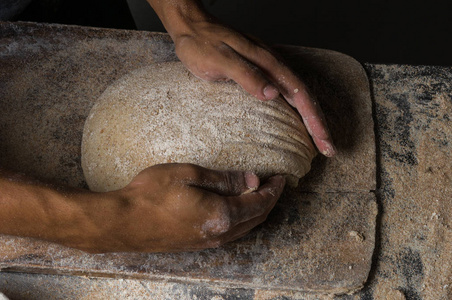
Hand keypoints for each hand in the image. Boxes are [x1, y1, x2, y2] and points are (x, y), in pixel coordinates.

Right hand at [97, 164, 284, 252]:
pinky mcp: (196, 244)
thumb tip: (251, 178)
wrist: (122, 222)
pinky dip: (242, 219)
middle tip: (274, 184)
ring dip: (256, 211)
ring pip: (244, 228)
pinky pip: (230, 233)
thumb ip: (224, 178)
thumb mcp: (189, 175)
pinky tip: (236, 209)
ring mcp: (207, 243)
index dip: (273, 189)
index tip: (280, 177)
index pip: (259, 203)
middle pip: (256, 218)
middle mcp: (219, 234)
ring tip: (259, 194)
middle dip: (269, 200)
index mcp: (221, 215)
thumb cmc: (151, 194)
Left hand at [147, 0, 335, 155]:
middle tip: (329, 148)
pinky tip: (295, 121)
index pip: (300, 94)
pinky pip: (284, 93)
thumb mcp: (220, 60)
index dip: (314, 120)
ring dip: (310, 118)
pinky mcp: (258, 72)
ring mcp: (267, 68)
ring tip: (319, 140)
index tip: (324, 142)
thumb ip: (246, 75)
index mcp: (268, 62)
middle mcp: (272, 65)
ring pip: (297, 96)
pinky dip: (295, 110)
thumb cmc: (201, 44)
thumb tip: (273, 94)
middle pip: (304, 97)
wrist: (191, 27)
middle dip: (318, 124)